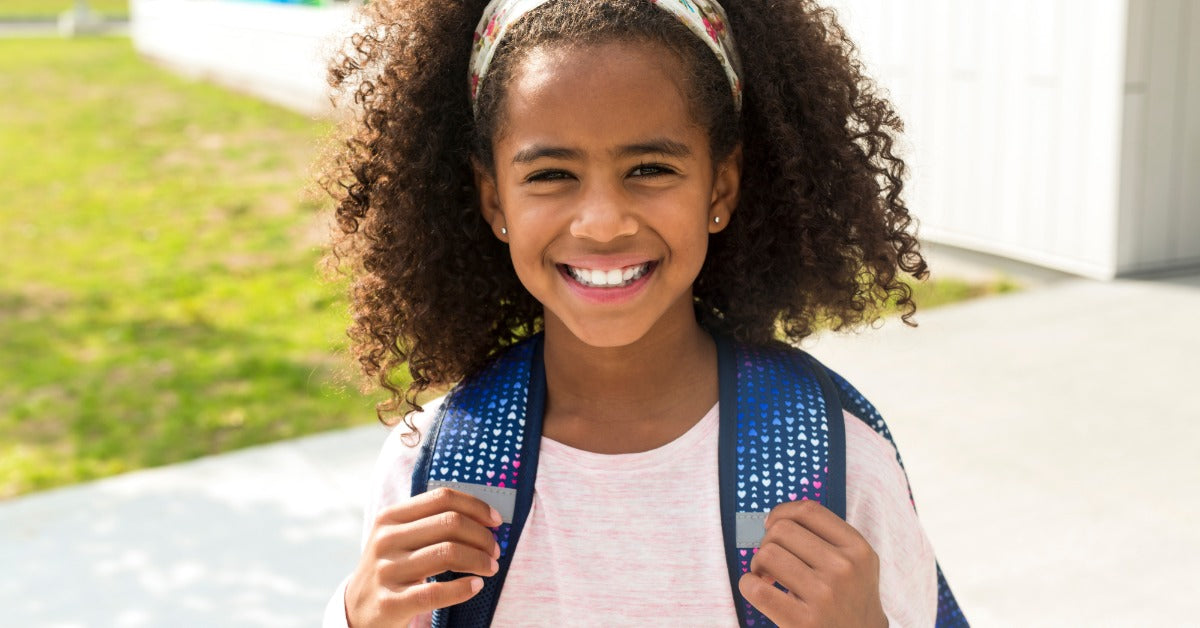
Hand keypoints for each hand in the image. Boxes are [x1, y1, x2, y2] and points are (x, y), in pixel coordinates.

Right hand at [345, 487, 502, 627]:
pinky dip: (463, 588)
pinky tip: (475, 587)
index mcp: (391, 517)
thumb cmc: (391, 568)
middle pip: (450, 523)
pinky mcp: (391, 602)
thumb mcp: (399, 538)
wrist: (356, 612)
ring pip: (448, 553)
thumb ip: (431, 522)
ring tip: (490, 568)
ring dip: (479, 561)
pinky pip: (436, 592)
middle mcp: (386, 539)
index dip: (476, 506)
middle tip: (495, 551)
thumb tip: (484, 518)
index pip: (442, 498)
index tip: (496, 521)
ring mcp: (386, 570)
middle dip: (482, 536)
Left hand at [738, 499, 886, 627]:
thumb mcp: (856, 564)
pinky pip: (756, 589)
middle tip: (772, 561)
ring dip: (758, 564)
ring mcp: (825, 595)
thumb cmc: (850, 601)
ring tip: (767, 577)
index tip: (772, 525)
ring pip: (767, 554)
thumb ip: (827, 538)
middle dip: (768, 541)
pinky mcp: (803, 621)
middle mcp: (844, 568)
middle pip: (782, 529)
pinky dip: (748, 585)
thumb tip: (775, 520)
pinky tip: (759, 590)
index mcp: (857, 549)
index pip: (809, 510)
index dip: (781, 512)